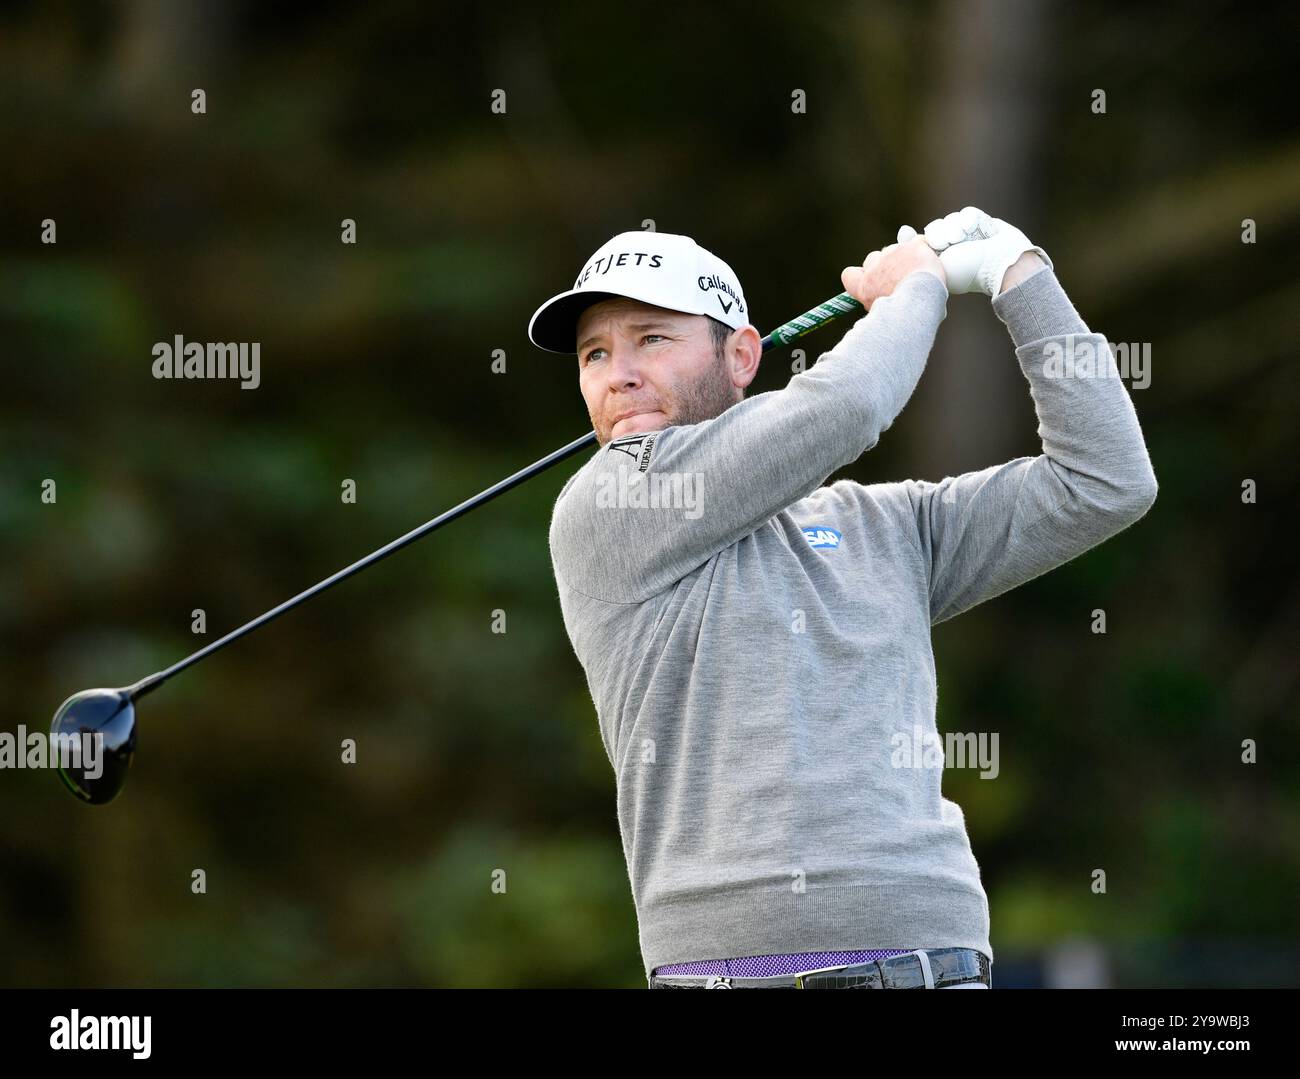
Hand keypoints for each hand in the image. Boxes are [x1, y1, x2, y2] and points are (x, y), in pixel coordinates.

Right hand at [841, 236, 945, 309]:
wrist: (919, 305)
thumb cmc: (904, 316)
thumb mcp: (885, 313)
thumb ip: (881, 304)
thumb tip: (885, 305)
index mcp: (865, 288)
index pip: (849, 275)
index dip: (859, 274)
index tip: (871, 279)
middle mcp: (874, 270)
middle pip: (872, 259)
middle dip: (885, 264)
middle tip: (900, 276)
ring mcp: (891, 256)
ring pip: (894, 249)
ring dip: (904, 256)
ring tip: (919, 271)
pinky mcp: (911, 247)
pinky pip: (918, 242)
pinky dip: (923, 248)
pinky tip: (930, 259)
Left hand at [903, 207, 1051, 295]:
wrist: (1003, 264)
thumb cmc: (970, 271)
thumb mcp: (939, 264)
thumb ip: (919, 249)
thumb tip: (902, 231)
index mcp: (940, 259)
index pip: (925, 239)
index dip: (929, 237)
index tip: (935, 243)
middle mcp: (952, 246)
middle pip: (936, 227)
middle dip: (943, 233)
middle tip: (952, 242)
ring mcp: (966, 234)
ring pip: (951, 219)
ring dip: (958, 228)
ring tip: (966, 238)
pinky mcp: (980, 223)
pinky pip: (967, 213)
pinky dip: (971, 220)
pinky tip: (976, 230)